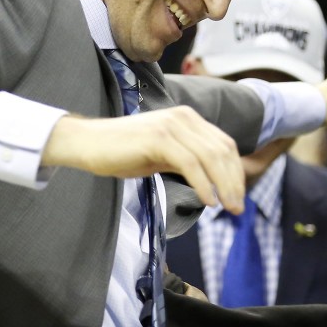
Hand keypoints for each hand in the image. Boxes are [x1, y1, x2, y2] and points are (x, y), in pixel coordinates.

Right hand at [44, 107, 245, 212]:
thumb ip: (189, 161)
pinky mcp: (159, 138)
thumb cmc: (123, 151)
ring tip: (227, 208)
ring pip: (211, 157)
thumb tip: (214, 181)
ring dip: (224, 186)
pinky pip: (190, 164)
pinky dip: (203, 184)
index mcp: (188, 118)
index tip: (238, 196)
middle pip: (223, 151)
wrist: (88, 143)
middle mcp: (184, 117)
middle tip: (238, 209)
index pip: (225, 144)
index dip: (236, 172)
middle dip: (234, 182)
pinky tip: (208, 201)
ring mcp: (171, 126)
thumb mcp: (164, 154)